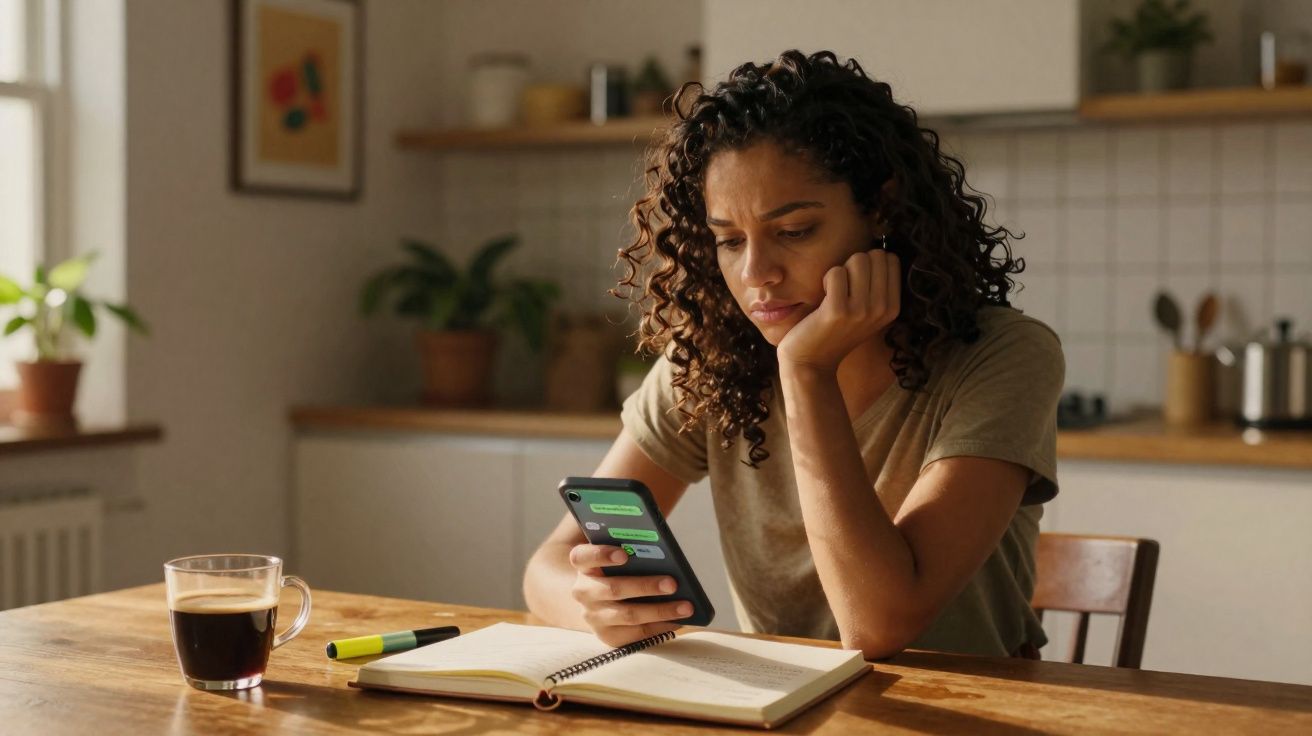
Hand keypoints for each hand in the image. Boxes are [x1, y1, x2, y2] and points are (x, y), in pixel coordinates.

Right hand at [568, 543, 690, 646]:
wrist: (597, 599)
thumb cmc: (615, 569)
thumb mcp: (617, 551)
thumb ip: (633, 535)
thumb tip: (662, 515)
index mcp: (583, 565)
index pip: (583, 557)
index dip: (602, 555)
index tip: (624, 554)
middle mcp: (584, 591)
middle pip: (613, 589)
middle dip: (645, 586)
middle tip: (673, 583)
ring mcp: (594, 616)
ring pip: (628, 615)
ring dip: (659, 611)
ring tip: (686, 606)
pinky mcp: (608, 636)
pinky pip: (636, 634)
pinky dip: (659, 627)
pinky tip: (678, 620)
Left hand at [777, 248, 900, 371]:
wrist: (811, 362)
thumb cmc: (835, 330)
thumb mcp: (867, 311)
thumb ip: (878, 284)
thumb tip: (880, 247)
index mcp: (892, 307)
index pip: (890, 259)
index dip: (870, 263)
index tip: (858, 284)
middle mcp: (882, 309)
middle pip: (874, 255)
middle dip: (855, 264)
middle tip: (844, 288)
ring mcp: (861, 310)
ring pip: (857, 260)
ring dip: (841, 271)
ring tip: (834, 293)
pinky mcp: (838, 311)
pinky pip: (835, 272)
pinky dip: (826, 279)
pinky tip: (823, 298)